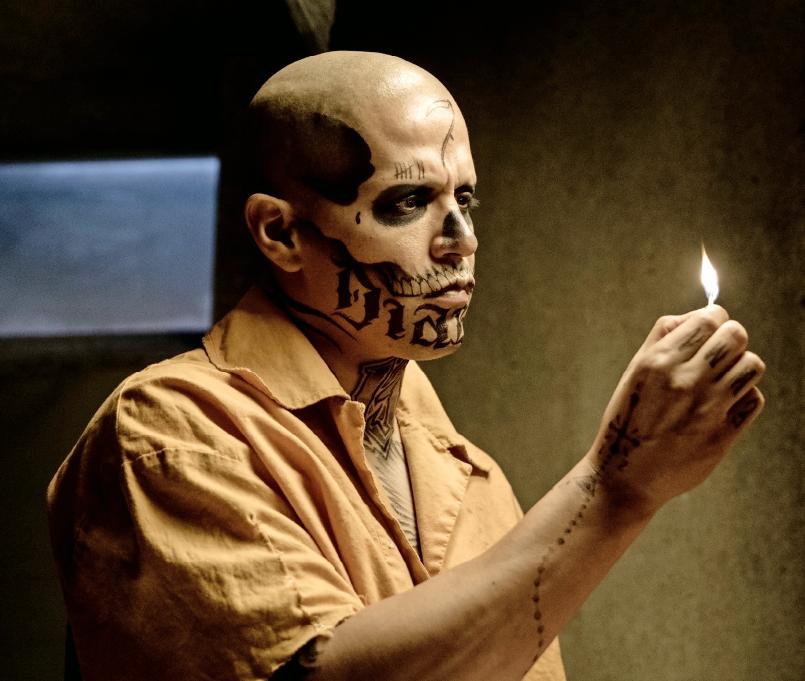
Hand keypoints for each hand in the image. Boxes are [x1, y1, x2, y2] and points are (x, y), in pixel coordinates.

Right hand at [586, 306, 764, 513]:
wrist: (625, 476)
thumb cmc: (627, 419)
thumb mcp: (634, 372)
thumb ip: (662, 337)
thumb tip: (699, 315)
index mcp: (658, 361)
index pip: (710, 318)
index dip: (714, 319)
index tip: (709, 330)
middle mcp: (684, 380)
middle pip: (736, 336)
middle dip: (731, 339)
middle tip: (719, 353)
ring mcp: (707, 408)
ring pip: (752, 364)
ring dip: (741, 366)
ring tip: (725, 378)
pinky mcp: (723, 434)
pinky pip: (754, 399)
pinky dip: (743, 397)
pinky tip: (724, 404)